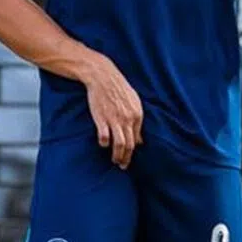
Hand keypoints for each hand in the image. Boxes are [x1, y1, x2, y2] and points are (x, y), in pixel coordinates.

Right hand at [81, 54, 142, 168]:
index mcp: (137, 115)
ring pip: (119, 144)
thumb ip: (136, 121)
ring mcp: (114, 119)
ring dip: (117, 155)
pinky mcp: (101, 118)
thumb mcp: (133, 103)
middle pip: (129, 145)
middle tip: (122, 165)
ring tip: (114, 161)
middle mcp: (128, 119)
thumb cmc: (118, 88)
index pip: (136, 139)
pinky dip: (104, 143)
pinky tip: (103, 144)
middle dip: (126, 158)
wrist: (103, 76)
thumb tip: (140, 140)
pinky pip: (104, 136)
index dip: (132, 151)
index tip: (128, 157)